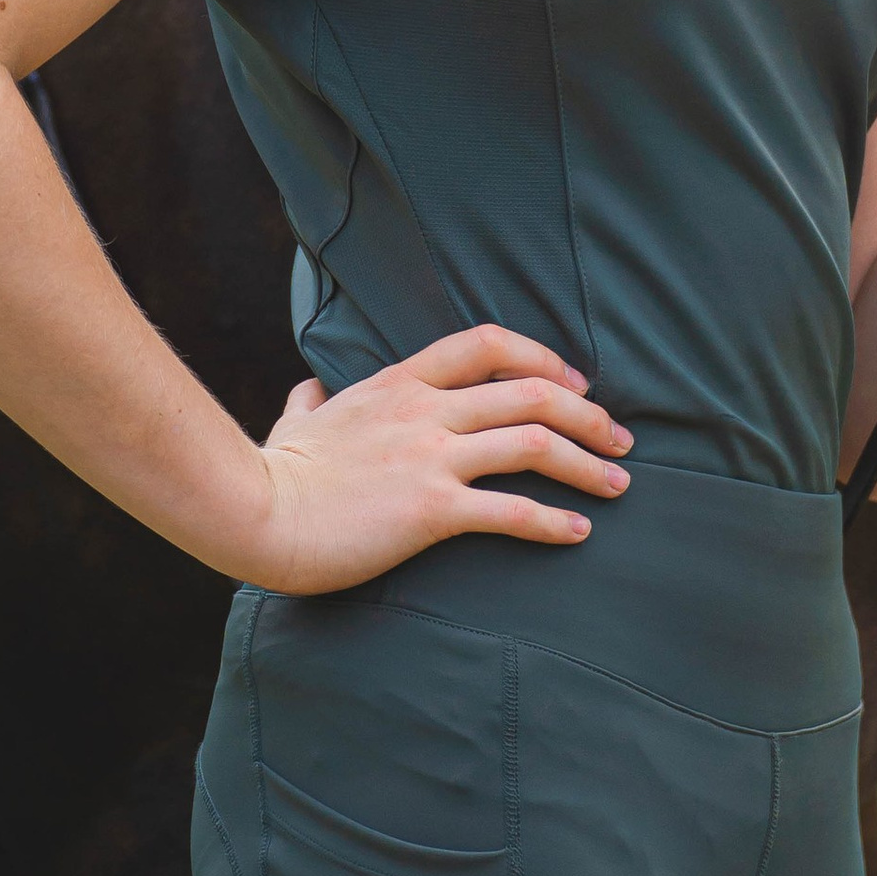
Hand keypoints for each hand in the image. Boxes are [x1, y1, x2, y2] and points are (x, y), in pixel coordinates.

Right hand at [244, 324, 632, 596]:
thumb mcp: (296, 419)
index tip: (575, 384)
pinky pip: (510, 510)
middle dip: (587, 416)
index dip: (542, 358)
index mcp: (400, 383)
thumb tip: (308, 388)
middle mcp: (425, 410)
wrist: (257, 513)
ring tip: (619, 483)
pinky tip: (579, 531)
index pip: (487, 344)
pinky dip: (554, 520)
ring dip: (586, 463)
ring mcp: (430, 456)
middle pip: (530, 393)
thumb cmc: (275, 472)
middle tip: (619, 438)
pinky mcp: (430, 509)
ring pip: (532, 443)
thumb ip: (310, 399)